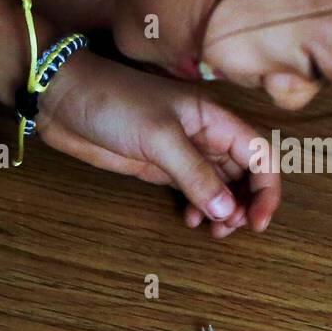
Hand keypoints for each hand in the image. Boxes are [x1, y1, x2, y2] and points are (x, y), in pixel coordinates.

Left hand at [37, 51, 280, 238]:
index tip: (258, 220)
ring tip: (214, 232)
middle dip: (246, 204)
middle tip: (232, 230)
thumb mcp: (160, 138)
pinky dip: (199, 209)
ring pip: (220, 186)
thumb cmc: (113, 102)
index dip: (267, 188)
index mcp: (214, 118)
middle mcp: (205, 135)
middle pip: (244, 174)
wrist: (64, 99)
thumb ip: (195, 175)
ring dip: (224, 210)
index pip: (260, 154)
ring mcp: (182, 152)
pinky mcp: (160, 167)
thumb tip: (227, 212)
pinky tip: (191, 220)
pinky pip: (193, 191)